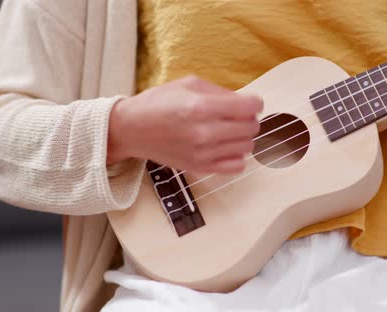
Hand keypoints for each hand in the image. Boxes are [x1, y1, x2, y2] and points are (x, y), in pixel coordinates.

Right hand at [107, 76, 262, 173]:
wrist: (132, 129)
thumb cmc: (159, 102)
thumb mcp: (189, 84)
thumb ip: (221, 92)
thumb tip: (246, 102)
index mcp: (201, 106)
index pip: (250, 107)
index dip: (254, 102)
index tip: (249, 102)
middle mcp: (204, 132)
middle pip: (251, 127)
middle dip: (249, 119)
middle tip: (237, 116)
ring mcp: (202, 153)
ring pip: (247, 146)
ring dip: (243, 137)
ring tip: (228, 130)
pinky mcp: (200, 168)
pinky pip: (237, 166)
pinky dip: (236, 156)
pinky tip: (225, 147)